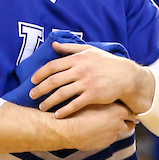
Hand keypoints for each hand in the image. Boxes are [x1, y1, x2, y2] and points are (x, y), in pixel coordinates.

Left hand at [29, 43, 153, 117]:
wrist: (126, 76)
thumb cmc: (107, 62)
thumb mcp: (90, 51)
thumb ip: (71, 48)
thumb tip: (54, 44)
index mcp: (78, 59)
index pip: (53, 66)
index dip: (40, 74)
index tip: (33, 81)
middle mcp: (80, 70)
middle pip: (54, 80)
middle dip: (40, 89)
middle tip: (32, 95)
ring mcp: (86, 83)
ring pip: (62, 94)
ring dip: (49, 102)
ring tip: (42, 107)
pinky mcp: (93, 95)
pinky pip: (75, 104)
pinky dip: (65, 111)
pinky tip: (58, 115)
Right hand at [53, 102, 138, 150]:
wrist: (69, 130)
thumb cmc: (79, 112)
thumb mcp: (94, 101)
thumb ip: (105, 101)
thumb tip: (109, 98)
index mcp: (118, 111)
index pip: (132, 113)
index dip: (131, 113)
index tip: (131, 113)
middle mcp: (119, 124)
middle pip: (131, 125)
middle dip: (127, 123)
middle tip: (123, 120)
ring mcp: (113, 136)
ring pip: (119, 133)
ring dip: (115, 129)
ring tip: (105, 125)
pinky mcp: (105, 144)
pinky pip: (109, 139)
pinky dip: (105, 136)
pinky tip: (97, 131)